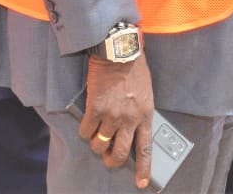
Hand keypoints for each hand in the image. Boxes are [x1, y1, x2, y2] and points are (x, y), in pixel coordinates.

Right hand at [80, 52, 153, 188]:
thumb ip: (140, 112)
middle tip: (108, 158)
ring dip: (96, 144)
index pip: (145, 148)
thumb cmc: (135, 69)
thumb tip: (133, 128)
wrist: (120, 52)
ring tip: (96, 135)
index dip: (144, 168)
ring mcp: (112, 115)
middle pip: (120, 153)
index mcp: (145, 115)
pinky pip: (86, 131)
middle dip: (112, 160)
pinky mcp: (95, 109)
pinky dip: (85, 131)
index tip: (142, 183)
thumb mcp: (146, 93)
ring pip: (100, 145)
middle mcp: (129, 119)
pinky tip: (87, 122)